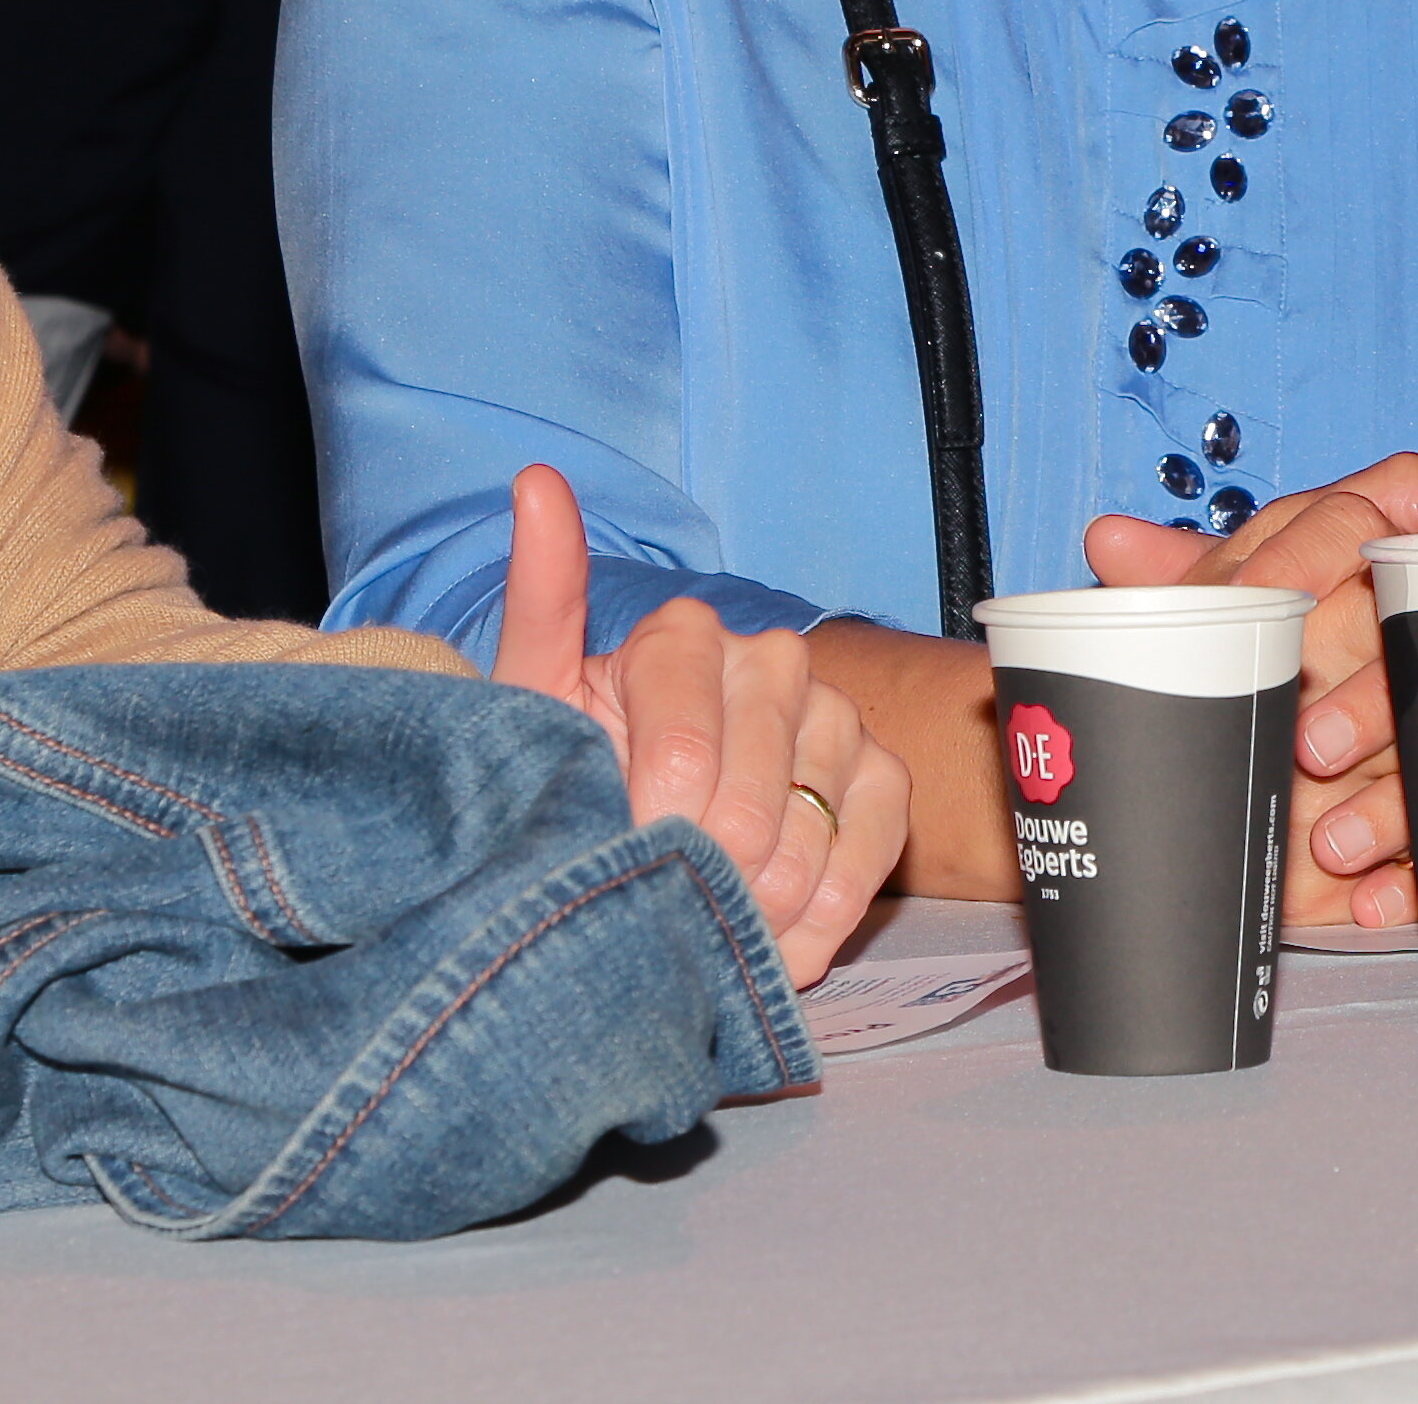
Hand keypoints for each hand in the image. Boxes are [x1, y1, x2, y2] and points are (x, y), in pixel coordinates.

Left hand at [491, 465, 900, 984]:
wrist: (636, 847)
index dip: (657, 807)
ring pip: (817, 813)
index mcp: (682, 636)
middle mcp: (768, 658)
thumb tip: (534, 479)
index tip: (633, 849)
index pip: (683, 727)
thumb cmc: (576, 776)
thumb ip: (541, 598)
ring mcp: (834, 714)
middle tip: (676, 906)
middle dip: (713, 863)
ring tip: (717, 928)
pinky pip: (877, 836)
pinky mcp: (883, 772)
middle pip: (757, 778)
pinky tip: (781, 937)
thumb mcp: (535, 702)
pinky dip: (830, 904)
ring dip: (766, 895)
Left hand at [1081, 452, 1417, 929]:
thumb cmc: (1266, 666)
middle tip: (1312, 749)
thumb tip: (1106, 538)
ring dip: (1386, 807)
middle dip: (1366, 703)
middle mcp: (1396, 652)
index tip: (1254, 591)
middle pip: (1404, 660)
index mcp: (1350, 576)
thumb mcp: (1227, 614)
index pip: (1351, 530)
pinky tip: (1370, 904)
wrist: (1291, 773)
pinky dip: (1407, 887)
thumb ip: (1179, 576)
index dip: (1308, 558)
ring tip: (1332, 845)